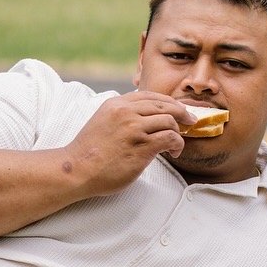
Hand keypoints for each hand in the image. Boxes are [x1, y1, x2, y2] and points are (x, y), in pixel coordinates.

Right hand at [64, 93, 189, 196]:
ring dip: (178, 132)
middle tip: (190, 121)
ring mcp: (134, 128)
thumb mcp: (102, 122)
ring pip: (170, 120)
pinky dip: (178, 144)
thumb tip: (142, 119)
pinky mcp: (141, 146)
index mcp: (116, 104)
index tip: (178, 110)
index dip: (168, 102)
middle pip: (164, 105)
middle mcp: (125, 112)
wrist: (76, 170)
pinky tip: (174, 152)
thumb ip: (121, 116)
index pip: (150, 96)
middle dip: (181, 112)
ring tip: (176, 144)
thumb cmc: (88, 153)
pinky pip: (170, 138)